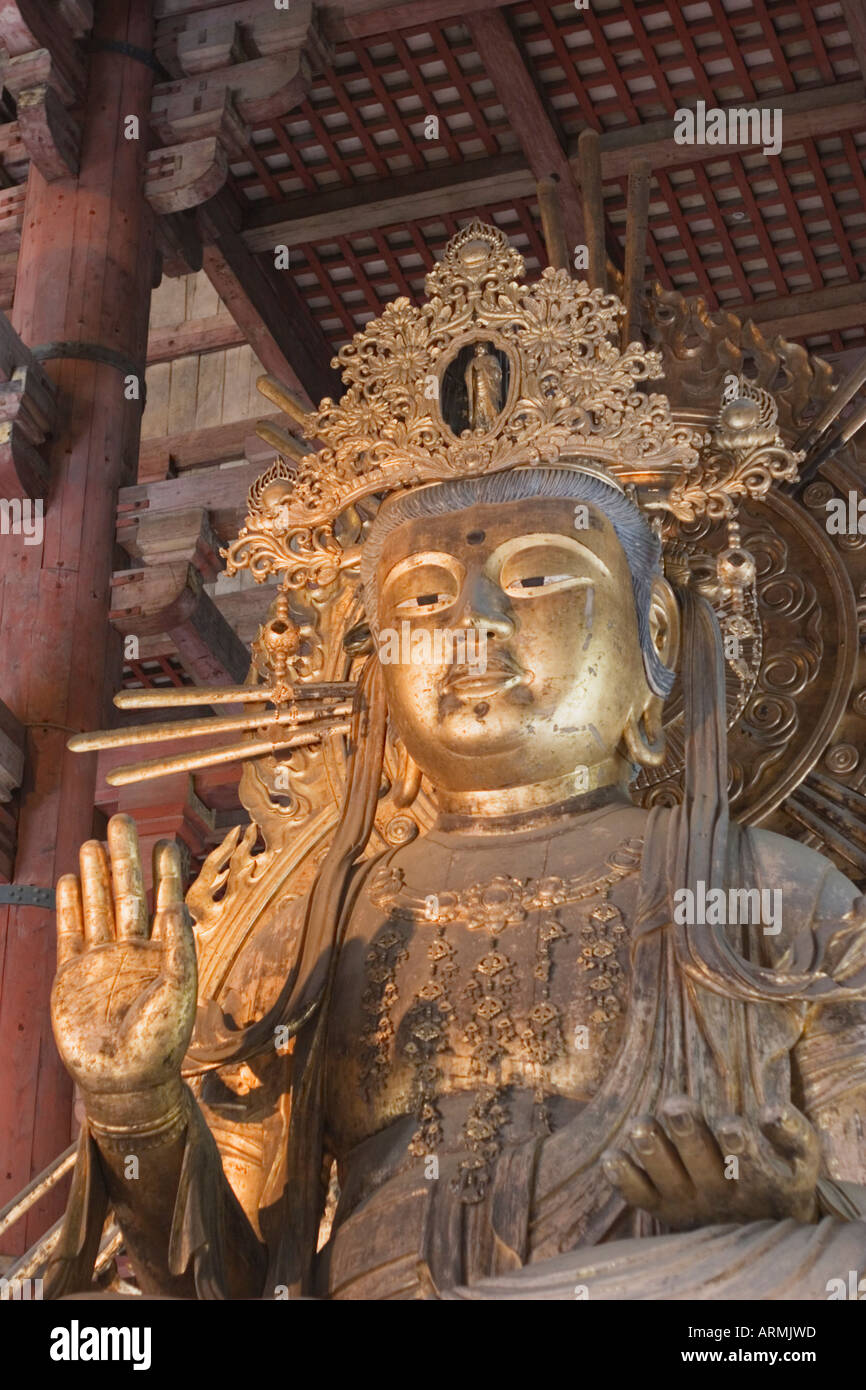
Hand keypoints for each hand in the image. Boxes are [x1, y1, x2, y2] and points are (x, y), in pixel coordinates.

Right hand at [51, 815, 196, 1124]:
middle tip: (122, 820)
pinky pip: (70, 932)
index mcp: (164, 952)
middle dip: (124, 857)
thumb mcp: (179, 991)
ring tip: (93, 841)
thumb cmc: (160, 1042)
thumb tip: (175, 903)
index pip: (164, 900)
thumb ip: (178, 948)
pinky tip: (67, 881)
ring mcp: (101, 961)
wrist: (124, 1082)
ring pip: (97, 905)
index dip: (165, 871)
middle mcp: (133, 950)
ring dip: (94, 874)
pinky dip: (68, 907)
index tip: (167, 840)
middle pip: (127, 892)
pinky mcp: (73, 976)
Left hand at [601, 1095, 819, 1229]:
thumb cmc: (784, 1179)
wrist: (764, 1238)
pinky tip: (611, 1157)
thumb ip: (794, 1133)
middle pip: (702, 1165)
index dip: (741, 1147)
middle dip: (688, 1134)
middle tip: (676, 1105)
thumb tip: (771, 1110)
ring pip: (668, 1180)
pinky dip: (624, 1180)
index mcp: (761, 1182)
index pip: (752, 1165)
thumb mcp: (803, 1160)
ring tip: (640, 1127)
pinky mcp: (664, 1209)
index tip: (732, 1125)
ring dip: (653, 1153)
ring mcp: (690, 1204)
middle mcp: (722, 1196)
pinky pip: (641, 1198)